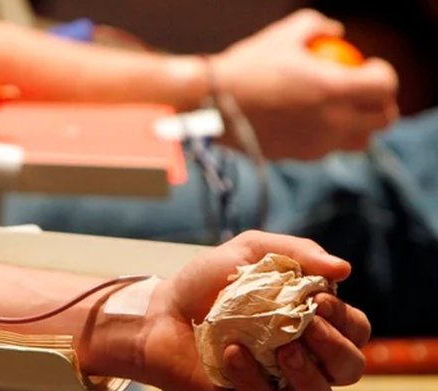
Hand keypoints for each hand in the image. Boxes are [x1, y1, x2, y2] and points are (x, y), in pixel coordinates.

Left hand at [142, 231, 370, 390]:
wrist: (156, 313)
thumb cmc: (203, 284)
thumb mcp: (249, 253)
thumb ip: (296, 252)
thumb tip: (343, 269)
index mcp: (311, 323)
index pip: (355, 331)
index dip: (346, 319)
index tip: (318, 299)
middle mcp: (301, 359)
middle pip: (349, 369)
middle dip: (336, 348)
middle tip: (307, 325)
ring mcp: (275, 386)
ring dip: (308, 374)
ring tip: (284, 349)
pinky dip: (251, 378)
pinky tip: (232, 353)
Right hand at [210, 9, 397, 159]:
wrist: (212, 107)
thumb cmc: (246, 67)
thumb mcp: (283, 35)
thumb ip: (316, 27)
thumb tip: (335, 33)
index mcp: (334, 88)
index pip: (385, 86)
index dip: (383, 73)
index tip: (366, 66)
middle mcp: (332, 121)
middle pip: (383, 120)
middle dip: (380, 104)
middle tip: (362, 92)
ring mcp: (317, 144)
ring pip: (359, 141)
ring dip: (358, 126)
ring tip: (340, 112)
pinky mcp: (298, 157)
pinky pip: (327, 150)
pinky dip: (327, 137)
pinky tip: (309, 123)